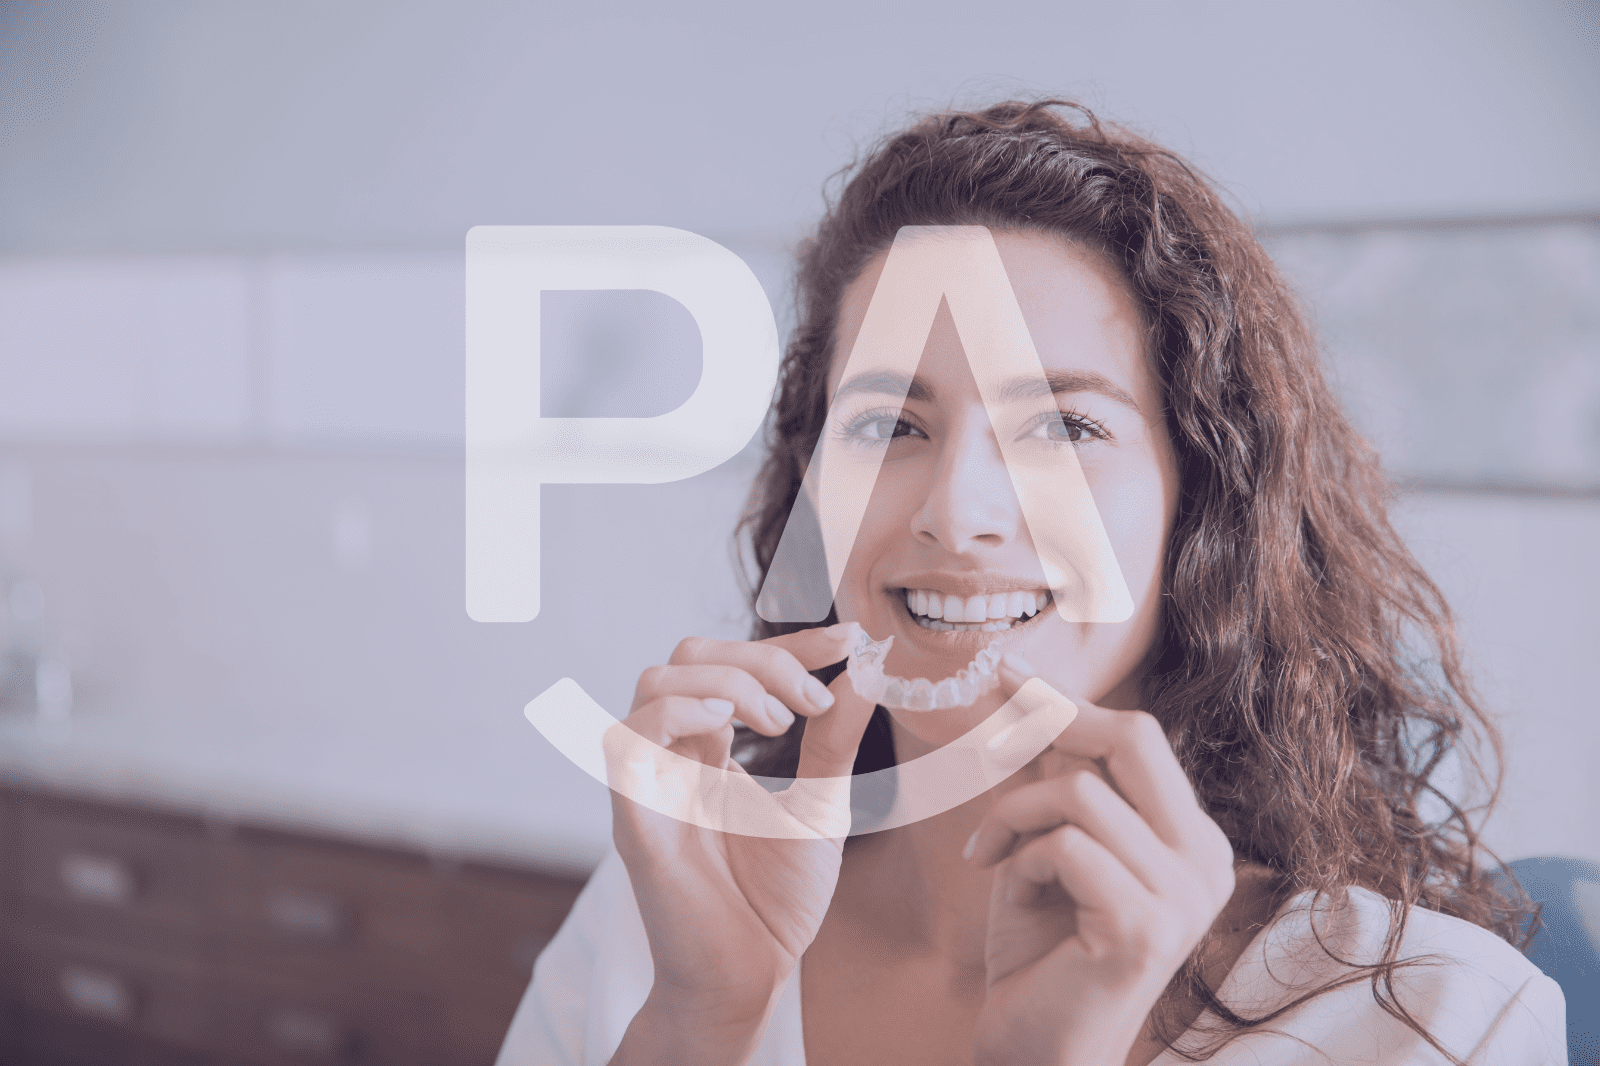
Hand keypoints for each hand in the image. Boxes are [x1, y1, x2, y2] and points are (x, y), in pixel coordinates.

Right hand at [607, 623, 876, 1064]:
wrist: (752, 975)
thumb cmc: (775, 900)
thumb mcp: (820, 806)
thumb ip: (833, 740)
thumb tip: (863, 672)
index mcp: (711, 749)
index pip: (736, 665)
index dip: (790, 642)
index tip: (848, 639)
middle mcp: (674, 755)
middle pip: (689, 656)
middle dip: (760, 657)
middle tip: (812, 699)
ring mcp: (650, 781)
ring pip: (656, 681)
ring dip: (727, 682)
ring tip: (779, 722)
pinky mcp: (634, 815)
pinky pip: (628, 738)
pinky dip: (679, 713)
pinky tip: (728, 728)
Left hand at [966, 667, 1235, 1065]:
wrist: (1035, 1047)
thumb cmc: (1041, 952)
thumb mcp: (1046, 846)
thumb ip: (1052, 780)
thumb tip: (1027, 696)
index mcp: (1193, 839)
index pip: (1140, 738)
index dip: (1070, 701)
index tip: (1008, 672)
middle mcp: (1207, 862)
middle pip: (1134, 739)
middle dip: (1053, 721)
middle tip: (996, 729)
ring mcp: (1184, 896)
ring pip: (1080, 791)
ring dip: (1014, 815)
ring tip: (989, 853)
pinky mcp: (1144, 926)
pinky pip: (1065, 845)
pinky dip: (1019, 857)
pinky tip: (1007, 889)